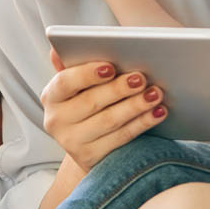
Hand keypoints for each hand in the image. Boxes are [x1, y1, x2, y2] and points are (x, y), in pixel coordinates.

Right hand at [40, 47, 166, 170]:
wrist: (87, 142)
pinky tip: (157, 112)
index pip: (65, 82)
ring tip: (156, 94)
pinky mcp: (91, 158)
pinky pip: (121, 138)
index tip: (110, 67)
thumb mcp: (76, 84)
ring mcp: (73, 142)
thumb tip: (56, 50)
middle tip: (142, 78)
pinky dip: (142, 124)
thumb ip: (72, 65)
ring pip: (109, 121)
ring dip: (135, 106)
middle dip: (119, 89)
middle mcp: (56, 121)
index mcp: (52, 96)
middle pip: (91, 102)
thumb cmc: (85, 101)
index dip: (88, 74)